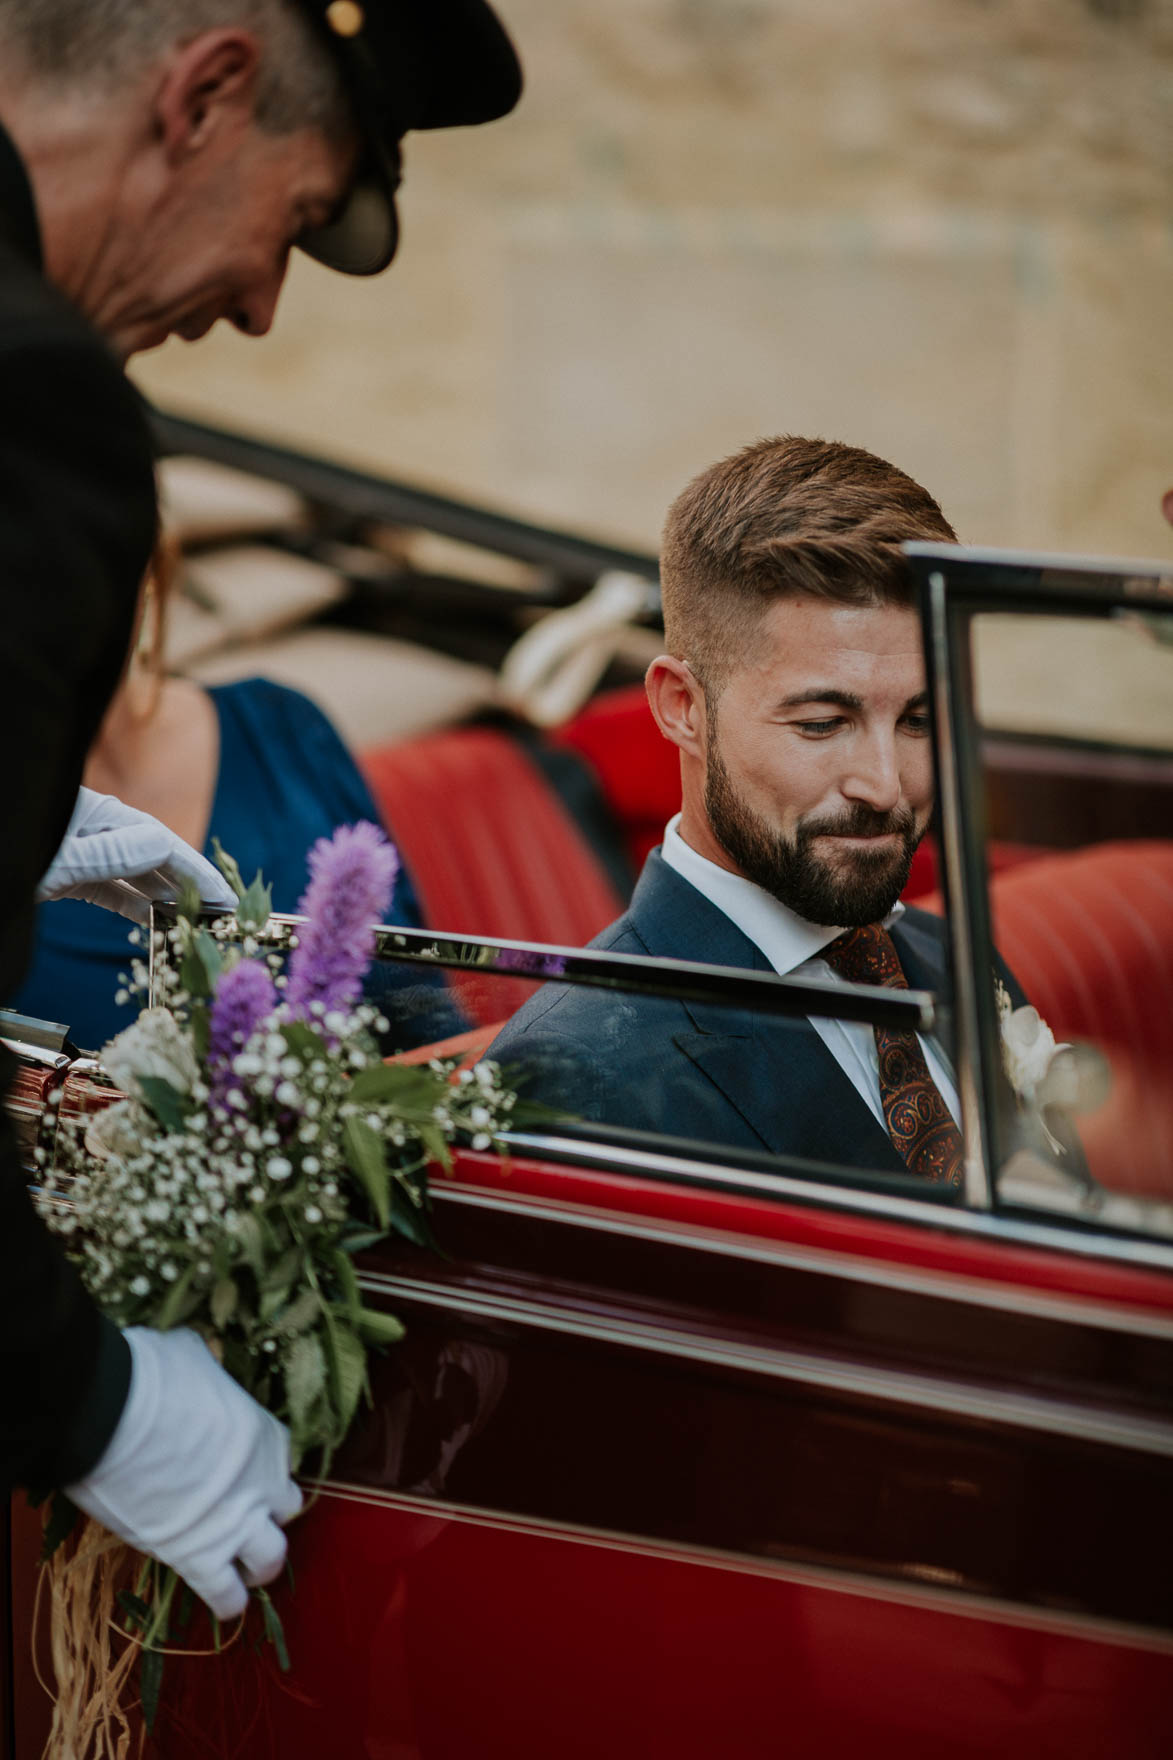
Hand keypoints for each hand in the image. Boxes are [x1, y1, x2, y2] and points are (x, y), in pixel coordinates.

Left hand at [37, 787, 236, 922]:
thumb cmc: (10, 860)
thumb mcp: (58, 860)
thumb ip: (109, 852)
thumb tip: (166, 846)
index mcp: (97, 813)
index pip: (161, 841)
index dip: (197, 871)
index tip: (225, 899)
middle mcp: (95, 828)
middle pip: (154, 854)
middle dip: (190, 882)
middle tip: (224, 912)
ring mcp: (83, 850)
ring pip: (135, 872)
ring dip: (165, 895)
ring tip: (195, 919)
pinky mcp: (69, 873)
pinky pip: (110, 888)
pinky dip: (133, 904)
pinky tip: (154, 920)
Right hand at [67, 1328, 302, 1619]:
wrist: (111, 1415)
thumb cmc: (150, 1376)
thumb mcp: (191, 1356)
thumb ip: (205, 1371)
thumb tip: (192, 1366)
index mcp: (263, 1432)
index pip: (282, 1457)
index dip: (264, 1466)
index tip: (243, 1471)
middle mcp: (261, 1480)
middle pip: (287, 1507)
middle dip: (269, 1511)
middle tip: (243, 1514)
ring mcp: (235, 1522)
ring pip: (271, 1559)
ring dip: (259, 1563)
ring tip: (243, 1567)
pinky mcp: (199, 1558)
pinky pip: (227, 1596)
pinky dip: (228, 1602)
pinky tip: (224, 1603)